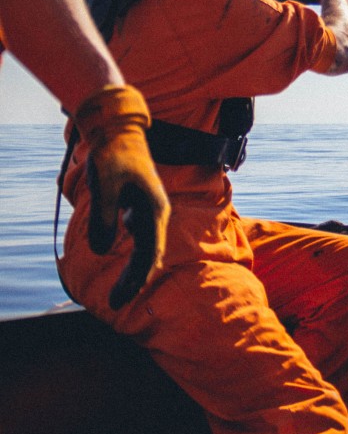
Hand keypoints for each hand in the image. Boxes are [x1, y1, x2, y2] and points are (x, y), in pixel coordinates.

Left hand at [73, 85, 170, 309]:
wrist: (120, 130)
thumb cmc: (113, 156)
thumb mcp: (105, 186)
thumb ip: (104, 219)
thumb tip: (104, 252)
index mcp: (153, 211)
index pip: (147, 255)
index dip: (133, 280)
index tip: (118, 301)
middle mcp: (156, 214)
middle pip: (149, 255)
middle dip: (134, 281)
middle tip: (116, 303)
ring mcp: (150, 210)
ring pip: (146, 247)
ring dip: (135, 269)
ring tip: (122, 289)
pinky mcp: (141, 206)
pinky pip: (141, 236)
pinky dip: (134, 253)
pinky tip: (124, 259)